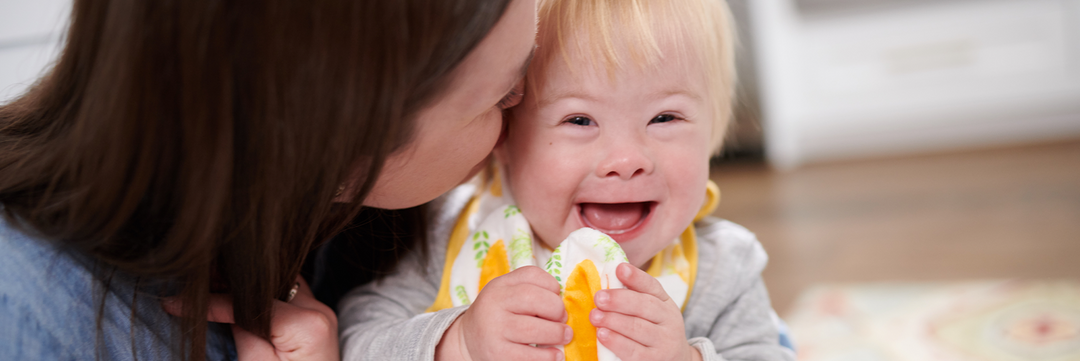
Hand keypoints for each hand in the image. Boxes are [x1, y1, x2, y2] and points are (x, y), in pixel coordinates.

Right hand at [163, 277, 338, 360]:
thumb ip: (242, 330)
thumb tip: (222, 302)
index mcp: (306, 325)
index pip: (249, 303)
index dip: (211, 301)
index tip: (176, 302)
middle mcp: (318, 310)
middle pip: (267, 282)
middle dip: (229, 282)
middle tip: (194, 286)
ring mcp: (319, 311)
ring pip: (278, 281)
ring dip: (248, 285)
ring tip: (211, 286)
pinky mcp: (315, 317)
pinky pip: (287, 294)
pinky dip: (264, 293)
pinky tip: (239, 295)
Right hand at [438, 266, 572, 360]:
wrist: (467, 340)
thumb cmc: (498, 314)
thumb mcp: (507, 293)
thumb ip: (531, 289)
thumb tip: (563, 305)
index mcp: (499, 286)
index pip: (530, 275)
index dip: (552, 286)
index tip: (558, 298)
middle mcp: (493, 304)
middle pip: (533, 298)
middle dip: (557, 309)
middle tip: (563, 320)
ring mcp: (494, 330)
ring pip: (532, 329)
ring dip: (556, 333)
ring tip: (565, 336)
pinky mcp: (497, 354)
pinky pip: (528, 356)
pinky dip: (547, 356)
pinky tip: (555, 354)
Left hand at [590, 263, 701, 360]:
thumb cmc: (655, 331)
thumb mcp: (654, 312)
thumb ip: (635, 296)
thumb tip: (609, 276)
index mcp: (665, 303)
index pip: (652, 286)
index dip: (636, 277)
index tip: (619, 268)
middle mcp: (668, 320)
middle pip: (644, 306)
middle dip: (619, 300)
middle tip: (599, 298)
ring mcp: (663, 342)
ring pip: (637, 328)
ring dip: (613, 321)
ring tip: (595, 316)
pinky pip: (633, 351)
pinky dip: (616, 342)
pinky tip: (603, 335)